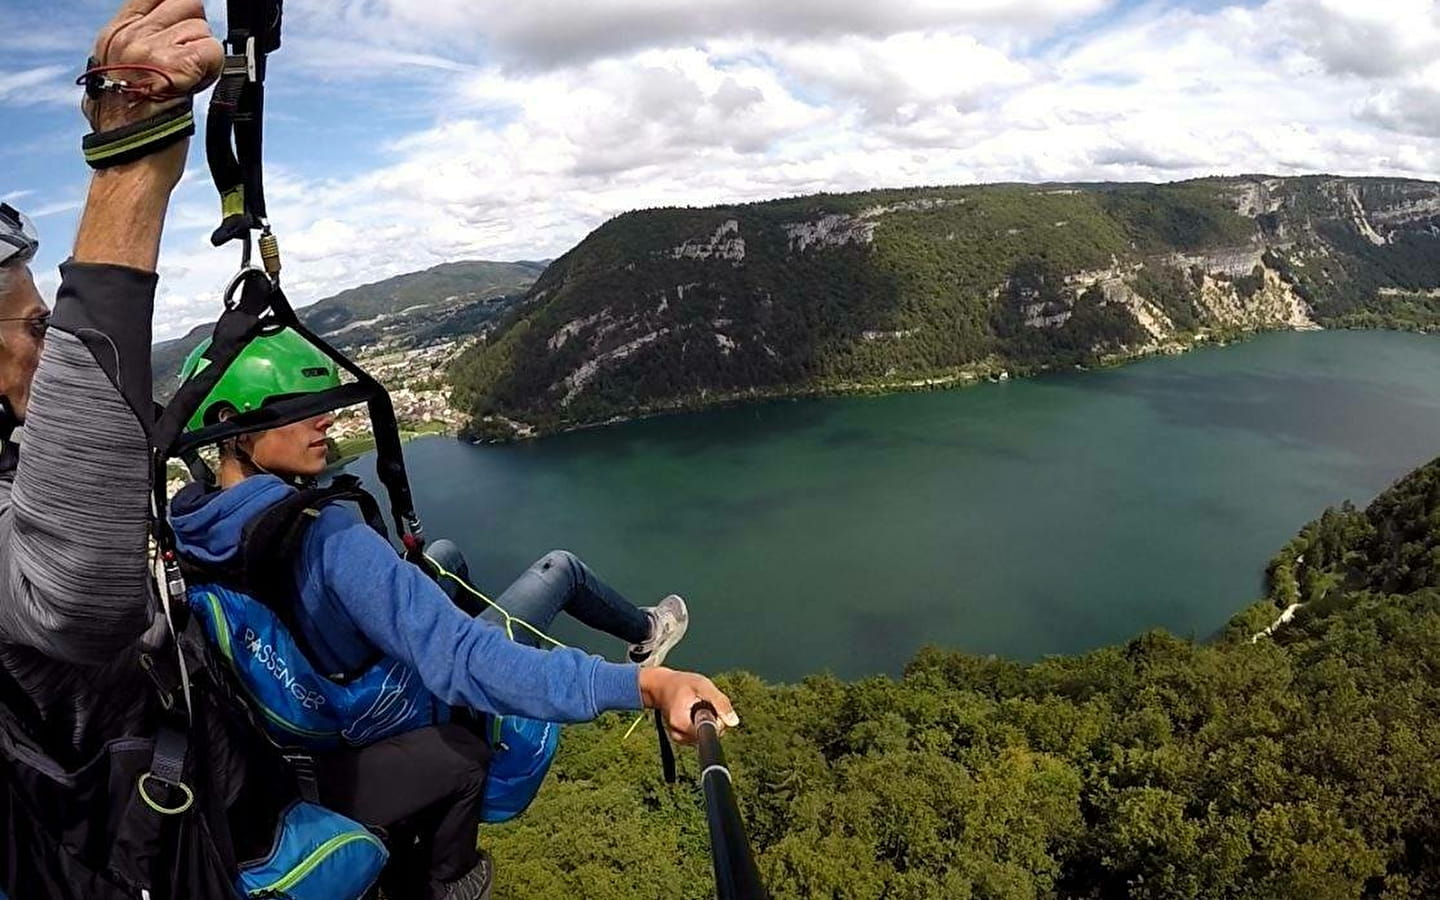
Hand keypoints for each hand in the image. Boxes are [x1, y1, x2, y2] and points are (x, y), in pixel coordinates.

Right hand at [85, 0, 223, 131]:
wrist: (131, 160)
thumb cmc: (130, 128)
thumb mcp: (119, 74)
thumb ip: (141, 45)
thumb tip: (167, 32)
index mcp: (115, 35)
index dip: (179, 8)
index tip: (186, 25)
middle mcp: (130, 37)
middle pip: (186, 4)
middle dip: (196, 33)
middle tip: (188, 64)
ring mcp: (152, 49)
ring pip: (202, 29)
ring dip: (205, 58)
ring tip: (187, 83)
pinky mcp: (176, 66)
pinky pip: (213, 50)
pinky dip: (214, 71)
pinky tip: (196, 88)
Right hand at [638, 668, 739, 744]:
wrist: (661, 686)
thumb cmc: (681, 683)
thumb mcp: (703, 685)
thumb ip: (719, 702)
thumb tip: (734, 722)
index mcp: (681, 723)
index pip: (711, 733)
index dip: (718, 721)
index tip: (713, 708)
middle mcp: (679, 735)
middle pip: (709, 735)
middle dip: (713, 719)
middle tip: (704, 701)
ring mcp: (680, 738)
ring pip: (705, 735)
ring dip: (708, 721)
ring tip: (698, 705)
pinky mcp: (682, 738)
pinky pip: (700, 734)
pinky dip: (701, 723)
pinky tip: (695, 711)